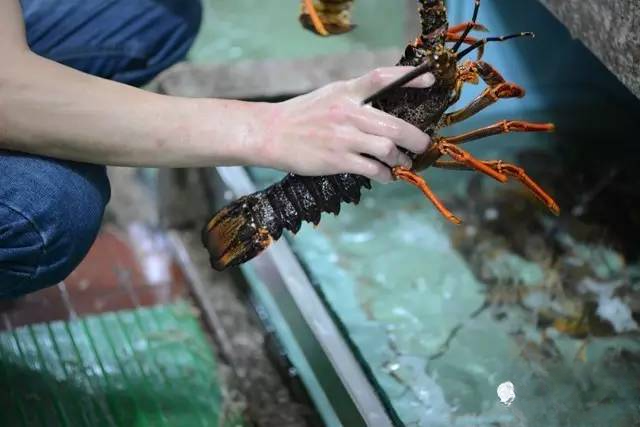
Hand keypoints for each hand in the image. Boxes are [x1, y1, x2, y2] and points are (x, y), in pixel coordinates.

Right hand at [254, 67, 433, 182]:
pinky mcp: (337, 160)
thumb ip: (354, 98)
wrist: (270, 133)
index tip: (430, 80)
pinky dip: (385, 174)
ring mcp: (343, 137)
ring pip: (387, 149)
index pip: (382, 78)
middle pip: (394, 125)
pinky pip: (372, 169)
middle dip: (416, 139)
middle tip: (423, 145)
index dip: (409, 79)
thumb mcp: (328, 96)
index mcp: (346, 91)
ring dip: (401, 159)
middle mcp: (348, 112)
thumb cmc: (300, 115)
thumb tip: (381, 109)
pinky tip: (386, 176)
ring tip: (403, 163)